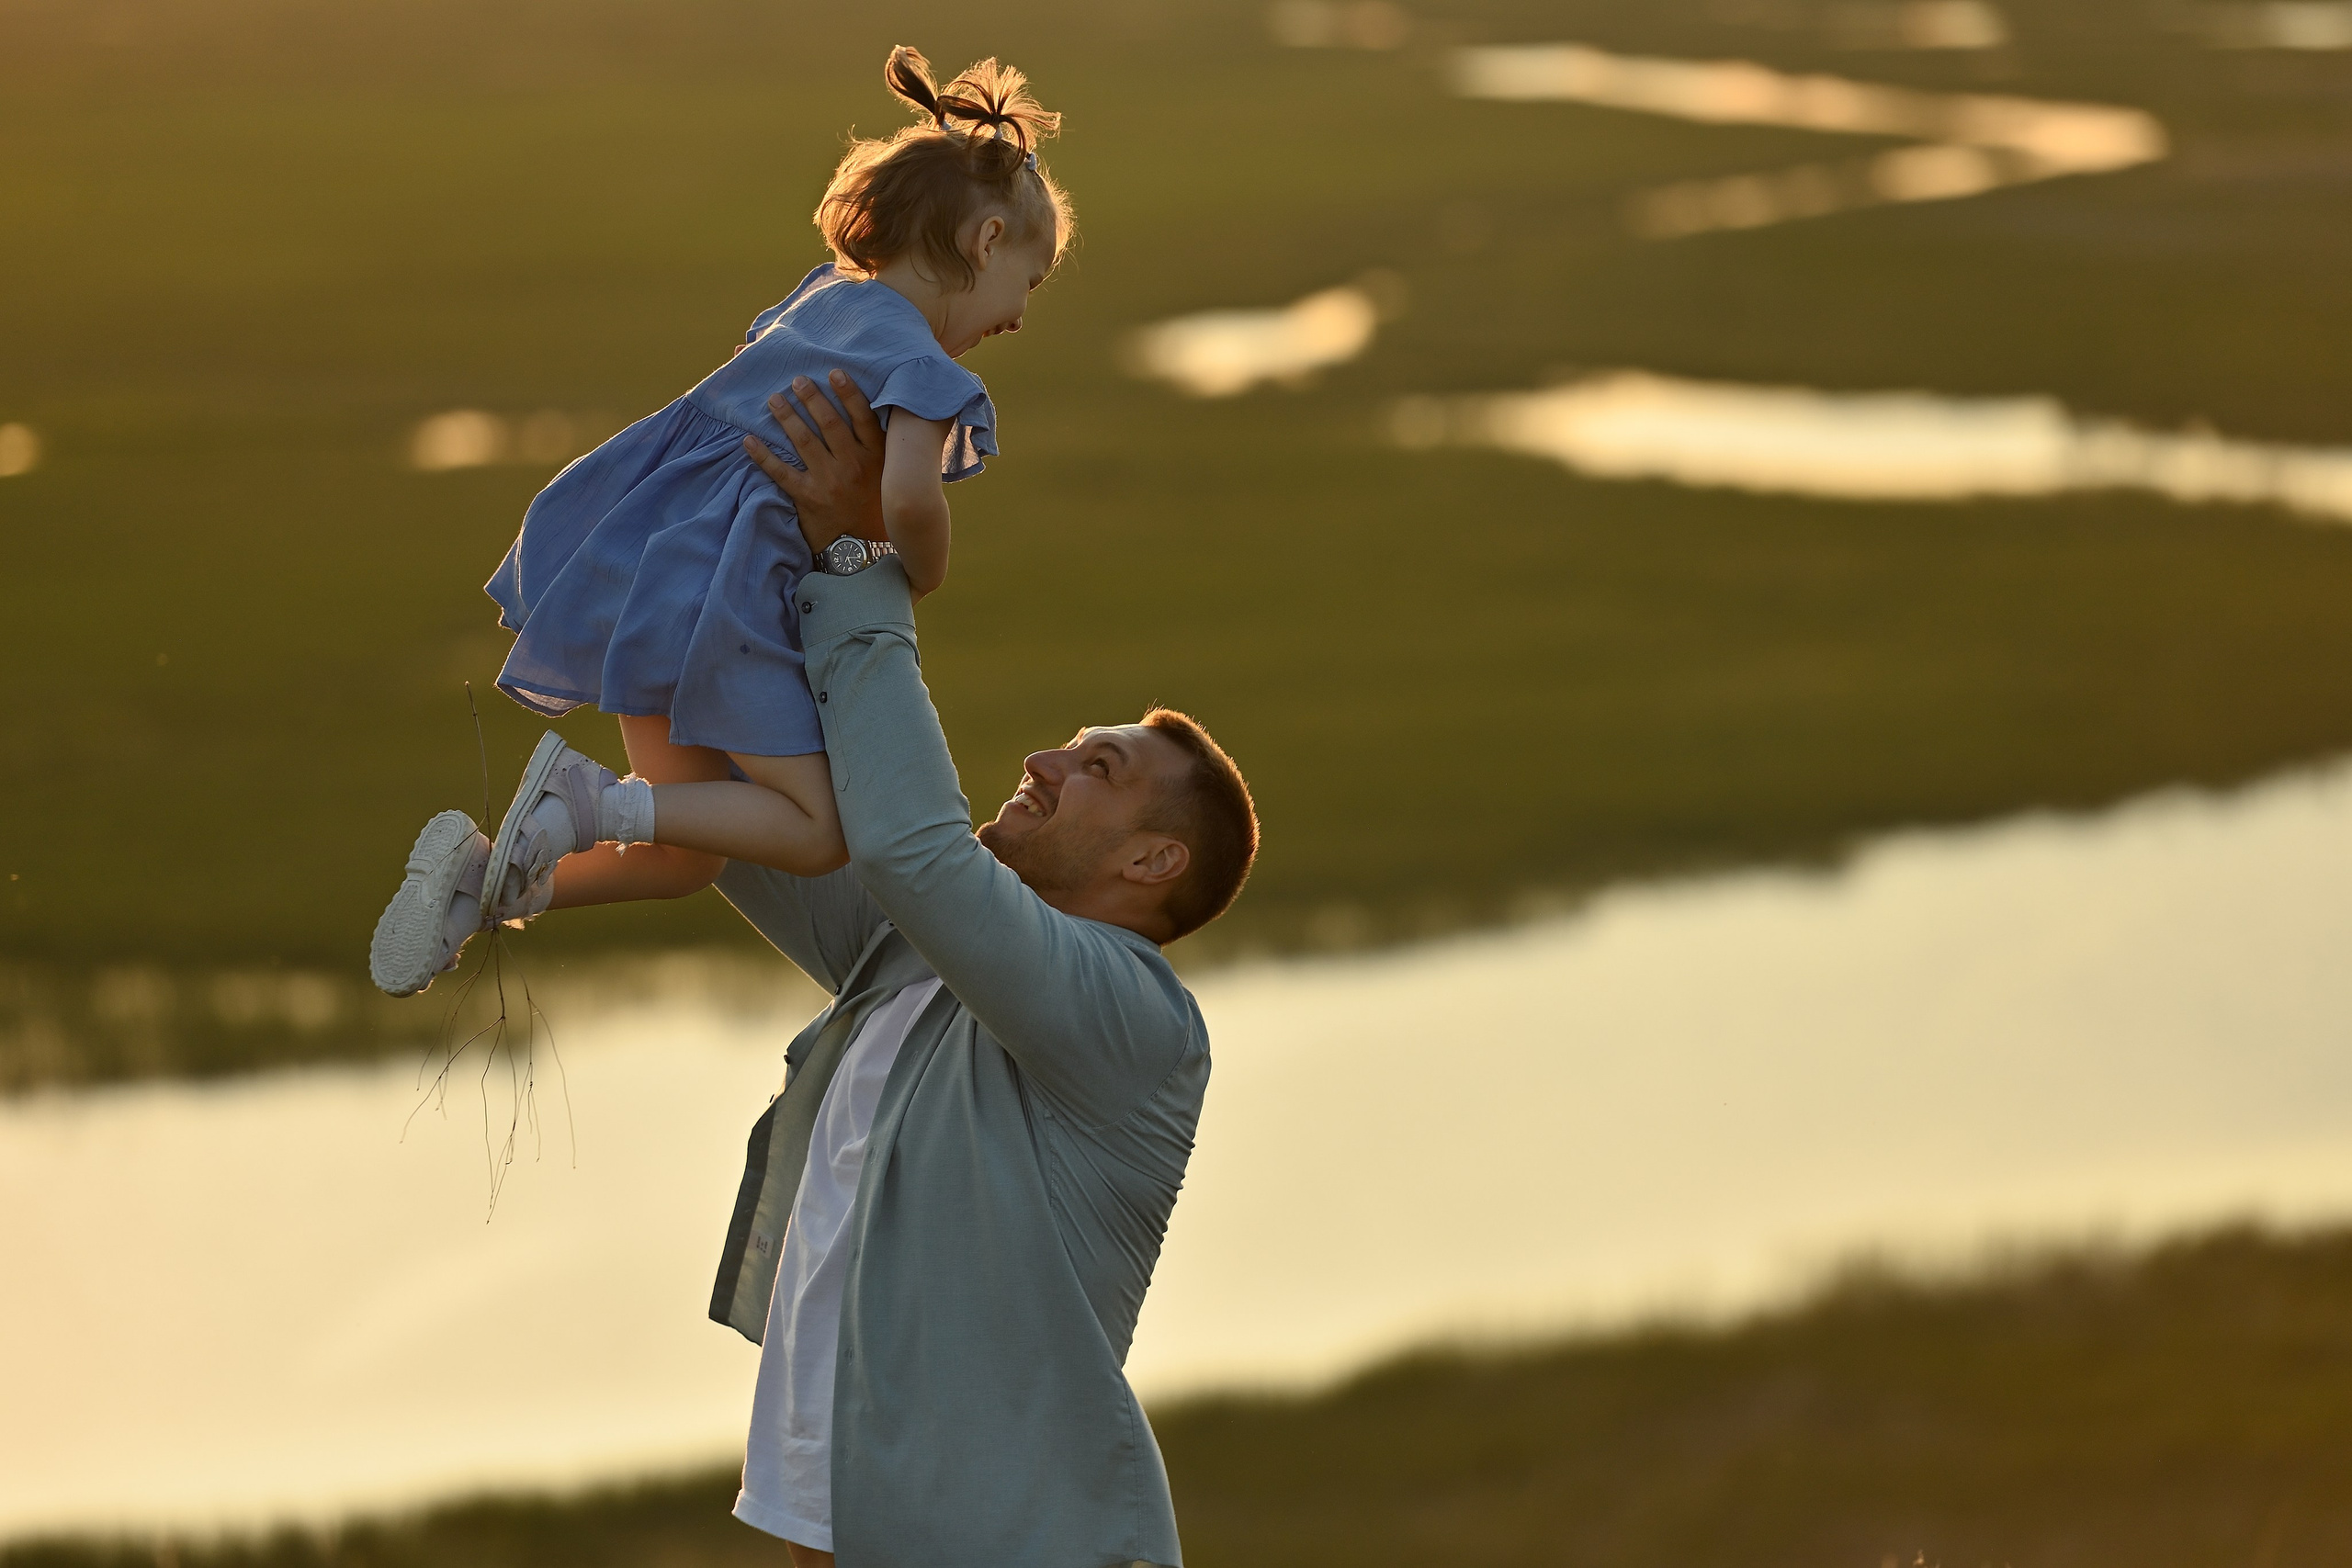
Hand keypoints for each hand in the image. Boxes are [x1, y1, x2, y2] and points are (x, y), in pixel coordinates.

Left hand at [741, 371, 888, 552]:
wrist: (864, 547)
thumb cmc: (877, 504)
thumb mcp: (889, 473)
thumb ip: (880, 445)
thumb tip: (874, 407)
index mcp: (875, 457)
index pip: (863, 417)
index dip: (848, 393)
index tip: (834, 372)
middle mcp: (852, 466)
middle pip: (829, 424)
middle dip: (811, 398)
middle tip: (797, 380)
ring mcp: (829, 482)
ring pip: (804, 442)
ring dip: (787, 417)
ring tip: (774, 399)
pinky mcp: (808, 497)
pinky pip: (781, 472)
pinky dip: (763, 455)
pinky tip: (749, 440)